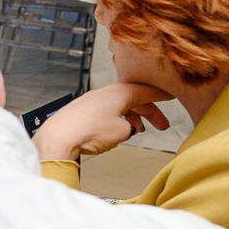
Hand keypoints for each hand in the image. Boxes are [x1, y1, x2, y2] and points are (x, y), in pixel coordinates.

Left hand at [33, 82, 172, 162]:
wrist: (58, 138)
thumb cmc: (87, 132)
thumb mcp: (122, 131)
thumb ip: (130, 126)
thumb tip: (126, 127)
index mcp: (119, 92)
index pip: (146, 91)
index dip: (160, 96)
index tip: (170, 96)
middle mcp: (105, 92)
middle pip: (134, 99)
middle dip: (149, 112)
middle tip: (162, 125)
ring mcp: (91, 100)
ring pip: (120, 105)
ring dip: (132, 117)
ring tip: (139, 130)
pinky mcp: (81, 111)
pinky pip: (106, 112)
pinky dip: (117, 119)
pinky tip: (118, 131)